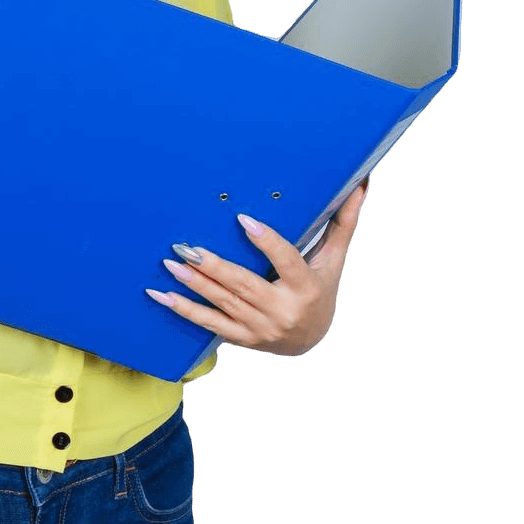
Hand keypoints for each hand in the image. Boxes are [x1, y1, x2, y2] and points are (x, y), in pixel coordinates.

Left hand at [147, 177, 369, 356]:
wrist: (312, 340)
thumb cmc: (322, 290)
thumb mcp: (334, 259)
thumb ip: (344, 223)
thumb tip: (361, 183)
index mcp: (306, 287)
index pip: (287, 260)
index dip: (266, 241)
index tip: (243, 219)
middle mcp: (282, 311)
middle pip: (244, 285)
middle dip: (213, 267)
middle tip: (187, 247)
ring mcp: (260, 328)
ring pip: (223, 303)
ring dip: (193, 284)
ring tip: (171, 263)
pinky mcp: (242, 339)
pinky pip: (209, 324)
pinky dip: (184, 310)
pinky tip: (162, 296)